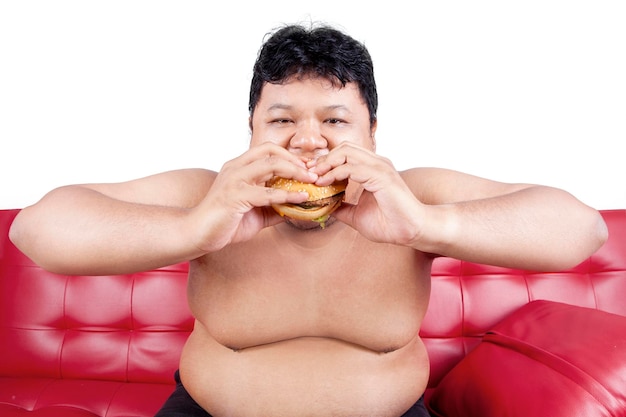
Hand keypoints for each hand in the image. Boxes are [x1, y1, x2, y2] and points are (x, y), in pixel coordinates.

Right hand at [189, 143, 316, 251]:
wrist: (197, 234)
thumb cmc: (225, 223)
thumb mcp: (256, 213)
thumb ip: (275, 207)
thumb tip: (299, 209)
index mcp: (239, 167)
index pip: (268, 150)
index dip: (290, 156)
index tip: (307, 168)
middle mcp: (236, 168)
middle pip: (271, 151)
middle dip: (296, 160)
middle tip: (313, 172)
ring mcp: (234, 180)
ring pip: (270, 165)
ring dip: (295, 172)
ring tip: (311, 181)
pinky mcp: (235, 196)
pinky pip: (267, 192)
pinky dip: (287, 194)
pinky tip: (300, 198)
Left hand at [311, 142, 425, 245]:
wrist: (411, 231)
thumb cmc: (390, 224)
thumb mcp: (356, 216)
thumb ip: (342, 208)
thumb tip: (324, 208)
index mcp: (372, 169)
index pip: (345, 154)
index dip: (326, 162)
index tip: (311, 175)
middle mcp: (377, 163)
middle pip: (344, 148)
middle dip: (323, 159)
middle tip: (309, 174)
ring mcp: (380, 167)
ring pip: (346, 152)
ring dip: (327, 164)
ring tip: (315, 178)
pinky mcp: (381, 176)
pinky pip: (352, 167)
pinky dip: (335, 173)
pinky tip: (326, 183)